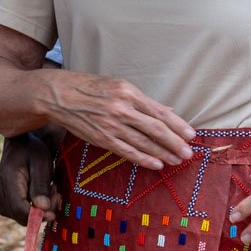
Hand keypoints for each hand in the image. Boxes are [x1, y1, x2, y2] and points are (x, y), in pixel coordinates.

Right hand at [0, 131, 58, 222]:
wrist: (19, 145)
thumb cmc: (32, 151)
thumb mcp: (41, 164)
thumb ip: (40, 186)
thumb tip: (43, 208)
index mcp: (7, 181)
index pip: (19, 209)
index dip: (37, 216)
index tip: (53, 214)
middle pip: (20, 216)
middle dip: (41, 212)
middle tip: (55, 193)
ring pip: (20, 217)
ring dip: (38, 210)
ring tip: (48, 190)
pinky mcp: (1, 201)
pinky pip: (18, 213)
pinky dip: (31, 209)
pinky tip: (38, 195)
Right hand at [45, 72, 194, 169]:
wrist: (59, 95)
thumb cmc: (90, 88)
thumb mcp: (118, 86)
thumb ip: (143, 101)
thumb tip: (167, 111)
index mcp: (128, 92)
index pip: (159, 111)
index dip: (177, 124)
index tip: (191, 134)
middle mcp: (122, 109)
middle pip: (155, 129)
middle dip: (174, 142)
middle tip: (189, 153)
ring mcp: (111, 125)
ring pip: (143, 142)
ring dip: (163, 153)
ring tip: (177, 160)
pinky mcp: (102, 138)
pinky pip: (127, 152)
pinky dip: (143, 159)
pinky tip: (156, 164)